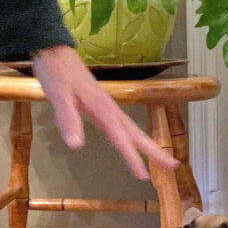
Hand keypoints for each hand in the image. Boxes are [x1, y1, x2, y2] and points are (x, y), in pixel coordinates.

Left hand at [32, 45, 177, 179]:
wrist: (54, 51)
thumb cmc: (56, 74)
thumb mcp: (58, 97)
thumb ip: (68, 119)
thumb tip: (76, 146)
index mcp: (103, 109)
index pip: (121, 138)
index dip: (132, 158)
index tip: (144, 175)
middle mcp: (110, 109)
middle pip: (136, 134)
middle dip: (154, 151)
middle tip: (173, 166)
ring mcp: (107, 107)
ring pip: (132, 130)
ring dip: (147, 145)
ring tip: (161, 158)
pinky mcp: (101, 105)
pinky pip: (122, 126)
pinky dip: (132, 137)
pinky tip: (131, 142)